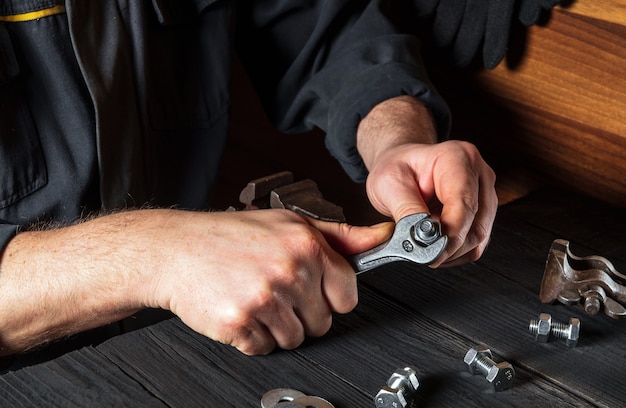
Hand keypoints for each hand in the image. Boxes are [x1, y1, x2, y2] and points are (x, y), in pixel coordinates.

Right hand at [0, 208, 391, 355]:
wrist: (174, 249)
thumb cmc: (230, 235)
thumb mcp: (289, 222)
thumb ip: (340, 235)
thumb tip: (382, 235)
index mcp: (306, 245)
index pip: (347, 295)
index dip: (330, 297)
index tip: (315, 291)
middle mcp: (288, 270)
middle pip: (321, 323)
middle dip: (302, 313)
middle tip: (275, 292)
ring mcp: (263, 298)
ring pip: (294, 339)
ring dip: (276, 327)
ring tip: (255, 299)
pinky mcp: (239, 323)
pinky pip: (263, 349)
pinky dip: (253, 337)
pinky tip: (240, 309)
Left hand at [357, 96, 496, 266]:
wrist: (401, 164)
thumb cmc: (396, 168)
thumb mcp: (389, 185)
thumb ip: (407, 211)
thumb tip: (422, 239)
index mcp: (457, 158)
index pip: (464, 203)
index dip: (450, 234)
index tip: (431, 253)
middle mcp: (478, 173)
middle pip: (476, 225)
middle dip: (448, 247)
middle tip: (421, 254)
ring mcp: (485, 192)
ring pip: (479, 237)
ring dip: (451, 251)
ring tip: (424, 243)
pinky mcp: (484, 211)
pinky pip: (476, 242)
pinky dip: (455, 251)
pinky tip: (435, 244)